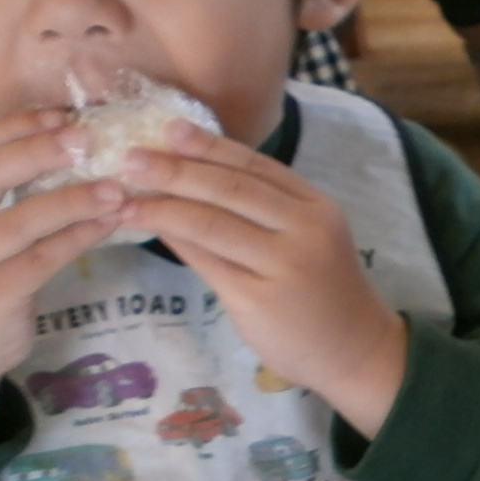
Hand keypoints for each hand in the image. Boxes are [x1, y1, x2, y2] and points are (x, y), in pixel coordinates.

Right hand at [0, 109, 126, 432]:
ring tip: (117, 187)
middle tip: (88, 139)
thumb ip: (0, 196)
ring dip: (74, 199)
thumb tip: (63, 144)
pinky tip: (109, 224)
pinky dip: (79, 237)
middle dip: (40, 151)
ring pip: (22, 220)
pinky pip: (43, 258)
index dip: (18, 128)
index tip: (63, 115)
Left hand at [120, 120, 407, 436]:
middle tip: (132, 156)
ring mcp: (281, 264)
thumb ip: (268, 211)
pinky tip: (146, 226)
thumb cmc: (325, 292)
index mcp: (316, 207)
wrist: (354, 351)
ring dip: (162, 204)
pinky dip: (171, 239)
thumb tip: (198, 178)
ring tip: (124, 192)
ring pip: (211, 222)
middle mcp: (303, 229)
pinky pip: (205, 260)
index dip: (208, 145)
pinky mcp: (256, 297)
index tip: (169, 128)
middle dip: (176, 168)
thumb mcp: (310, 239)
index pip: (255, 166)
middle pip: (230, 188)